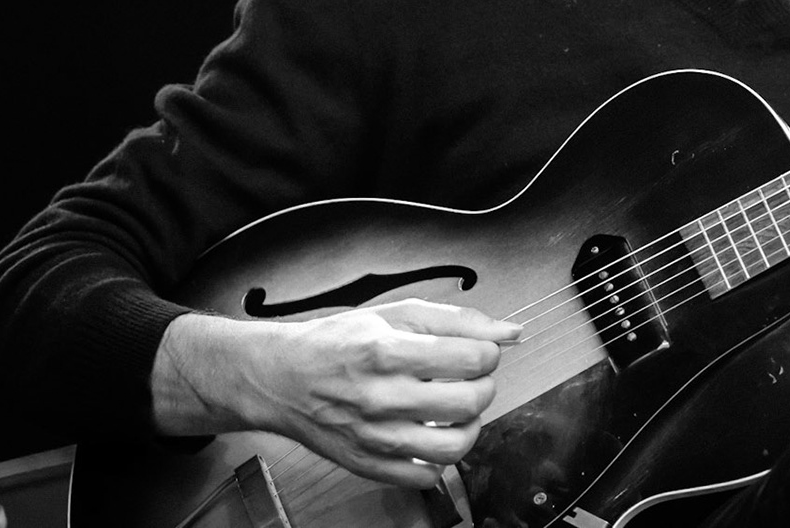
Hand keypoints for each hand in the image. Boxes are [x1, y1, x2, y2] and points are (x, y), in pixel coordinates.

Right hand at [154, 299, 521, 488]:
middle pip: (468, 403)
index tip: (479, 353)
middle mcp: (380, 396)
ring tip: (457, 411)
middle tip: (470, 379)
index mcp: (387, 351)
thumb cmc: (337, 342)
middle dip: (483, 387)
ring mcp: (373, 436)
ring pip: (453, 447)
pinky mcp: (367, 464)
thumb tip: (509, 332)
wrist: (280, 377)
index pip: (471, 358)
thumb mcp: (394, 313)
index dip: (488, 354)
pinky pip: (424, 476)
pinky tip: (429, 435)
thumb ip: (457, 320)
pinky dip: (437, 460)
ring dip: (469, 427)